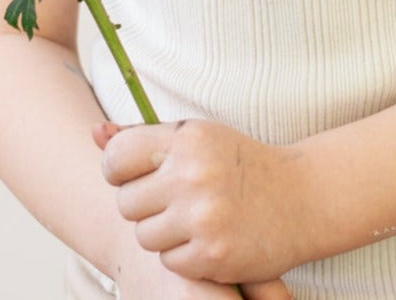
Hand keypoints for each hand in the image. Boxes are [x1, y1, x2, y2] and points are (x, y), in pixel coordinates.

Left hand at [95, 119, 306, 285]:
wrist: (302, 198)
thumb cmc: (240, 164)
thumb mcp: (196, 138)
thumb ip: (142, 136)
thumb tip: (93, 133)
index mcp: (186, 137)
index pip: (116, 158)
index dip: (120, 171)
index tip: (139, 175)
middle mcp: (192, 174)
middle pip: (126, 203)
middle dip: (145, 206)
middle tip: (175, 200)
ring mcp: (202, 216)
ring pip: (144, 237)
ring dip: (163, 234)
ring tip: (194, 219)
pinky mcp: (212, 254)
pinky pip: (170, 263)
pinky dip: (185, 256)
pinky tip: (210, 238)